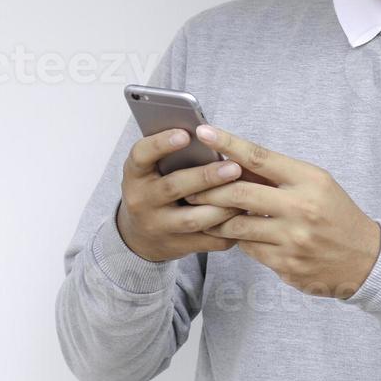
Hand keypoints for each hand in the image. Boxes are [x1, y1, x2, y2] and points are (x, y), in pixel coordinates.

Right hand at [115, 128, 249, 262]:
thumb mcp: (153, 169)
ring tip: (246, 192)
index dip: (161, 143)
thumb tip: (210, 136)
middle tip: (234, 167)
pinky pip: (208, 241)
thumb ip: (173, 155)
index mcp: (135, 174)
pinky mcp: (177, 246)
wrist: (140, 236)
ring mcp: (158, 226)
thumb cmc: (155, 188)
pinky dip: (229, 229)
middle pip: (174, 187)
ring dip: (222, 206)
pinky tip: (245, 216)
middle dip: (206, 177)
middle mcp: (142, 200)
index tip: (185, 134)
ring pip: (193, 219)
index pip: (142, 155)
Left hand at [184, 124, 380, 298]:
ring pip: (237, 225)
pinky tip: (236, 234)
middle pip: (239, 193)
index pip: (259, 157)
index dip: (228, 143)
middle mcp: (301, 209)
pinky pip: (248, 249)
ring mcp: (293, 240)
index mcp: (309, 180)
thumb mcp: (316, 183)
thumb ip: (277, 174)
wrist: (365, 259)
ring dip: (216, 217)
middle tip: (189, 188)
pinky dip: (239, 239)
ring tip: (203, 211)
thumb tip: (233, 160)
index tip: (204, 131)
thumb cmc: (335, 213)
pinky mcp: (286, 265)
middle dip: (208, 190)